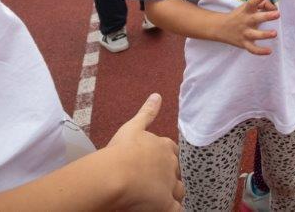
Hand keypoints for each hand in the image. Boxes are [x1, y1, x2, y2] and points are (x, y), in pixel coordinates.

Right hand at [103, 94, 183, 210]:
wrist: (116, 174)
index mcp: (165, 147)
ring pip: (179, 191)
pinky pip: (176, 209)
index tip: (156, 165)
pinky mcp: (166, 204)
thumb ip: (146, 113)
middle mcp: (171, 165)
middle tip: (154, 184)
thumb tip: (157, 95)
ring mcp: (170, 185)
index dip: (166, 159)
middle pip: (177, 172)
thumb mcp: (132, 127)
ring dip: (172, 193)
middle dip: (169, 177)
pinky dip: (173, 209)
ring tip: (158, 198)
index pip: (173, 152)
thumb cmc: (120, 150)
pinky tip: (166, 209)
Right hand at [219, 0, 278, 53]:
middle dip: (267, 16)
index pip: (252, 2)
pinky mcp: (244, 43)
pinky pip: (252, 49)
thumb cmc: (239, 15)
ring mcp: (244, 33)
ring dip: (265, 34)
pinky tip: (269, 51)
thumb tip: (274, 6)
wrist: (220, 28)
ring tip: (275, 33)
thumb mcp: (247, 8)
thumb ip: (261, 5)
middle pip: (256, 18)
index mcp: (246, 10)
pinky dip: (260, 51)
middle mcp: (245, 21)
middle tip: (277, 14)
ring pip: (255, 35)